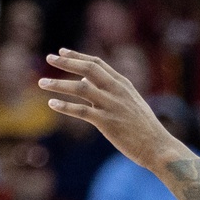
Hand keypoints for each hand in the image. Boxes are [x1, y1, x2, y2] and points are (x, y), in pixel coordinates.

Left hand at [40, 49, 179, 167]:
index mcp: (122, 84)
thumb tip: (85, 84)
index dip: (77, 56)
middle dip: (66, 62)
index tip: (61, 52)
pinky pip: (81, 111)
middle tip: (48, 58)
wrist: (157, 146)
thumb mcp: (130, 103)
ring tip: (41, 83)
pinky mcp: (107, 122)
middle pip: (87, 70)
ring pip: (80, 88)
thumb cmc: (143, 128)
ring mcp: (111, 106)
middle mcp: (116, 91)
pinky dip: (65, 107)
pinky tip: (52, 104)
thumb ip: (110, 92)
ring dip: (58, 84)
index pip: (97, 63)